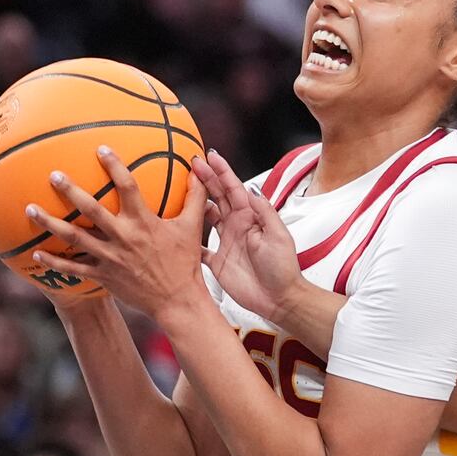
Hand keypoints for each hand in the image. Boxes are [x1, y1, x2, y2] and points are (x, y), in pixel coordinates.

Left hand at [25, 145, 210, 320]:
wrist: (178, 301)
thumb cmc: (185, 262)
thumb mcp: (193, 226)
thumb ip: (195, 196)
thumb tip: (198, 167)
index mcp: (144, 222)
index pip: (128, 187)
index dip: (115, 166)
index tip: (101, 149)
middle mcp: (124, 237)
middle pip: (91, 210)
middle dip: (70, 191)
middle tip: (53, 175)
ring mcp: (111, 258)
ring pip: (75, 237)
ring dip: (50, 223)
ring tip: (29, 208)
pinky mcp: (103, 276)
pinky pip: (74, 268)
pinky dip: (54, 262)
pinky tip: (36, 254)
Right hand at [195, 150, 302, 321]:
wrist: (279, 299)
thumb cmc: (283, 268)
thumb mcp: (278, 236)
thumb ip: (264, 212)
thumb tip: (251, 188)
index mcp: (251, 218)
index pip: (234, 189)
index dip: (222, 172)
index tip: (210, 156)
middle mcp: (237, 227)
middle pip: (218, 197)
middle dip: (205, 179)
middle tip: (190, 163)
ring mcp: (226, 243)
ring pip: (206, 217)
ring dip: (195, 203)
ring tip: (178, 188)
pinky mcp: (218, 261)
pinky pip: (199, 247)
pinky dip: (187, 239)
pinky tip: (173, 230)